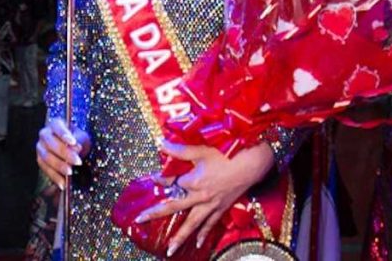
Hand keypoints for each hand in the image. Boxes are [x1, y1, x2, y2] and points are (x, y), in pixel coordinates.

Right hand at [36, 117, 89, 188]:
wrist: (72, 149)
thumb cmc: (77, 140)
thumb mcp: (81, 137)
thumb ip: (79, 141)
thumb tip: (76, 148)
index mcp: (55, 124)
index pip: (57, 127)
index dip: (64, 134)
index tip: (73, 142)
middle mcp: (44, 134)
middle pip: (51, 143)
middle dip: (65, 154)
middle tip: (78, 161)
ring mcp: (40, 148)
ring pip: (47, 157)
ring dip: (59, 166)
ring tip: (70, 172)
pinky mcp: (40, 161)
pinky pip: (45, 169)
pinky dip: (55, 177)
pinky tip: (63, 183)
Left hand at [135, 140, 273, 254]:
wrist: (251, 165)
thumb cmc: (227, 155)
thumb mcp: (202, 150)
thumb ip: (180, 149)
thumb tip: (161, 143)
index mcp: (194, 181)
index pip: (171, 182)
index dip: (161, 179)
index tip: (152, 178)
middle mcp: (200, 196)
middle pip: (174, 207)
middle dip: (156, 214)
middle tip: (140, 220)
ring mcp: (211, 205)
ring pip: (192, 223)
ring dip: (180, 237)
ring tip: (170, 250)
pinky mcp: (221, 208)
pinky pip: (211, 224)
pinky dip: (204, 234)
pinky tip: (199, 244)